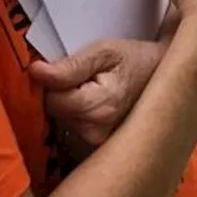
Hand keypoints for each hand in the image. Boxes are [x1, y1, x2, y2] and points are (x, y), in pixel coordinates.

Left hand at [29, 39, 163, 147]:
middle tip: (86, 77)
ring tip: (92, 88)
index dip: (54, 82)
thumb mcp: (104, 51)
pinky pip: (70, 126)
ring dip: (68, 103)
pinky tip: (92, 102)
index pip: (52, 100)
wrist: (161, 75)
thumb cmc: (133, 59)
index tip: (69, 68)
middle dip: (62, 93)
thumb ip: (71, 65)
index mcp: (99, 108)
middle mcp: (96, 132)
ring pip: (61, 119)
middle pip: (55, 112)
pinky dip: (75, 113)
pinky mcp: (96, 145)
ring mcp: (97, 142)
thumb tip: (35, 73)